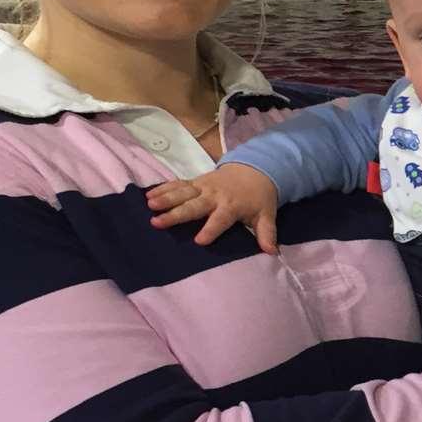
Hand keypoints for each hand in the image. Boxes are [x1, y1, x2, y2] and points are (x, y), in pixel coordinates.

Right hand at [147, 164, 281, 252]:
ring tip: (149, 205)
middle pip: (194, 206)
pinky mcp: (196, 182)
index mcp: (232, 206)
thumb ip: (267, 233)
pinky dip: (164, 189)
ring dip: (165, 198)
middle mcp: (215, 196)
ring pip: (182, 193)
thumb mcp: (266, 215)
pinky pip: (178, 185)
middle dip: (176, 214)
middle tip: (158, 222)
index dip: (211, 229)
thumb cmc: (259, 198)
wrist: (255, 169)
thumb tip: (272, 252)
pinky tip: (148, 195)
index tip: (199, 241)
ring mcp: (203, 187)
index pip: (220, 220)